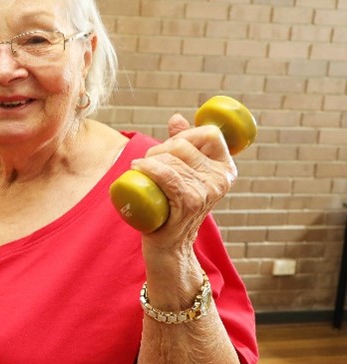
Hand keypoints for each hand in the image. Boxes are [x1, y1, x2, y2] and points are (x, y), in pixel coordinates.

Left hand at [130, 113, 236, 246]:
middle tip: (149, 162)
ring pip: (171, 159)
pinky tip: (138, 168)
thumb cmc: (172, 205)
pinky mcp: (190, 202)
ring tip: (141, 170)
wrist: (169, 245)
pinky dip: (148, 168)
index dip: (185, 134)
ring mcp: (207, 191)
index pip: (210, 133)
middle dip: (160, 149)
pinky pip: (166, 174)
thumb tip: (177, 118)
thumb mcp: (182, 173)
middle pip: (184, 144)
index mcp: (224, 169)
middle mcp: (220, 179)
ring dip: (149, 160)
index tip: (170, 148)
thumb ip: (183, 144)